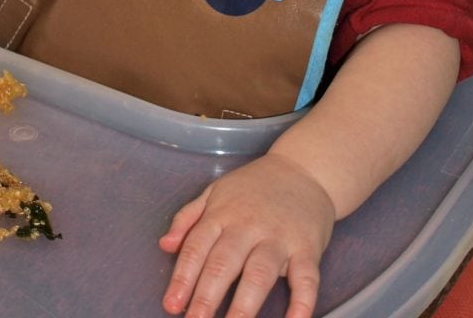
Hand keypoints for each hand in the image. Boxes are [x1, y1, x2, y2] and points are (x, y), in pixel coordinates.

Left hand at [159, 154, 334, 317]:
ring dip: (244, 305)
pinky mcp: (307, 247)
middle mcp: (249, 225)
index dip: (183, 278)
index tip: (172, 306)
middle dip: (207, 296)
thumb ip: (188, 218)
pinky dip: (302, 304)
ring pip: (259, 273)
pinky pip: (306, 278)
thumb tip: (165, 245)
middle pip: (224, 263)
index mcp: (223, 213)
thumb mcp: (216, 191)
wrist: (304, 168)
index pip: (197, 247)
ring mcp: (279, 237)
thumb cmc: (255, 186)